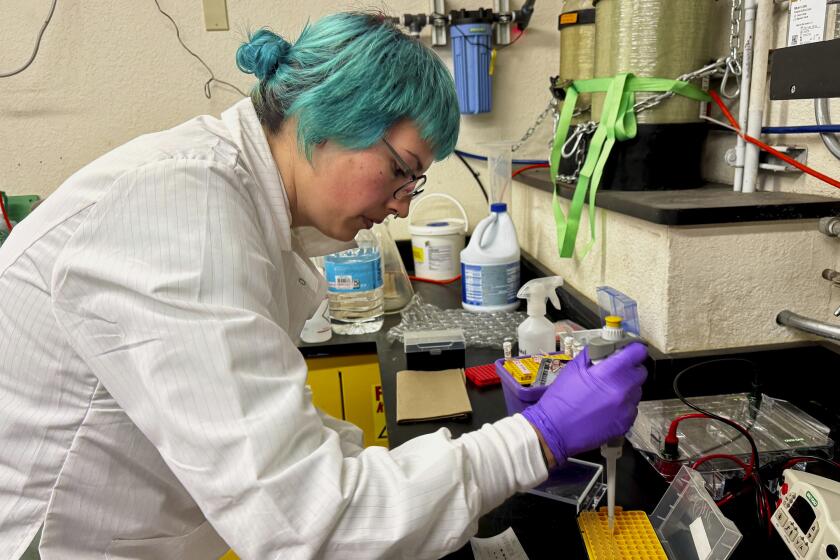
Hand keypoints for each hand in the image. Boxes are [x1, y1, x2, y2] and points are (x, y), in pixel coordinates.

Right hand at [522, 342, 647, 466]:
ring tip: (607, 393)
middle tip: (614, 373)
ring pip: (636, 392)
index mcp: (610, 373)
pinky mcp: (626, 424)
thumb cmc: (561, 399)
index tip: (629, 351)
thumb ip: (591, 355)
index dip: (633, 350)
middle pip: (640, 373)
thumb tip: (604, 348)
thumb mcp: (572, 369)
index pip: (637, 353)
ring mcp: (626, 409)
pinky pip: (631, 409)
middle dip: (629, 370)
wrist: (555, 430)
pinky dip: (623, 406)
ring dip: (626, 389)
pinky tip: (607, 408)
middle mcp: (623, 390)